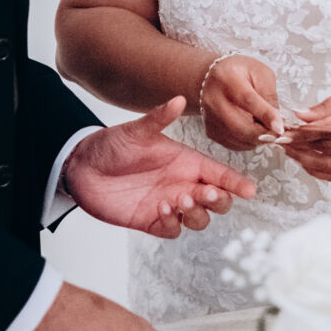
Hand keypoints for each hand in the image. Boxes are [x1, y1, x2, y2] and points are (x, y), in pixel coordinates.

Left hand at [63, 96, 256, 235]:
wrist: (81, 167)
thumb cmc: (111, 145)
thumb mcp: (136, 130)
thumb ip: (158, 118)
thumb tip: (179, 99)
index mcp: (186, 161)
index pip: (220, 174)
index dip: (236, 183)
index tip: (249, 190)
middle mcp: (182, 184)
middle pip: (217, 201)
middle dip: (219, 200)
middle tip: (206, 193)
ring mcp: (169, 204)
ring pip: (199, 219)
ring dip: (196, 213)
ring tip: (178, 199)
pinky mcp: (151, 221)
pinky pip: (173, 230)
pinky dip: (173, 223)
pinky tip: (162, 209)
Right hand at [198, 54, 282, 152]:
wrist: (213, 78)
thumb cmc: (240, 73)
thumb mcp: (260, 73)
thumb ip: (269, 95)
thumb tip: (278, 120)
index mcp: (227, 79)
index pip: (248, 101)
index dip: (266, 115)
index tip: (280, 128)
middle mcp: (213, 100)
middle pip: (241, 126)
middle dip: (264, 134)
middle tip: (279, 132)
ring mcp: (210, 118)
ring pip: (239, 139)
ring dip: (258, 138)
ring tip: (266, 126)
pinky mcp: (210, 131)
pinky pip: (235, 144)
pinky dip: (249, 141)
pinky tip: (253, 129)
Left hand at [282, 72, 330, 181]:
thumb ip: (325, 108)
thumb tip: (299, 115)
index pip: (322, 134)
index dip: (299, 135)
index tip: (281, 133)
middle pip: (322, 153)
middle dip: (297, 148)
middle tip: (278, 141)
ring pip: (327, 168)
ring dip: (305, 161)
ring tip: (288, 150)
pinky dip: (319, 170)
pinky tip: (306, 160)